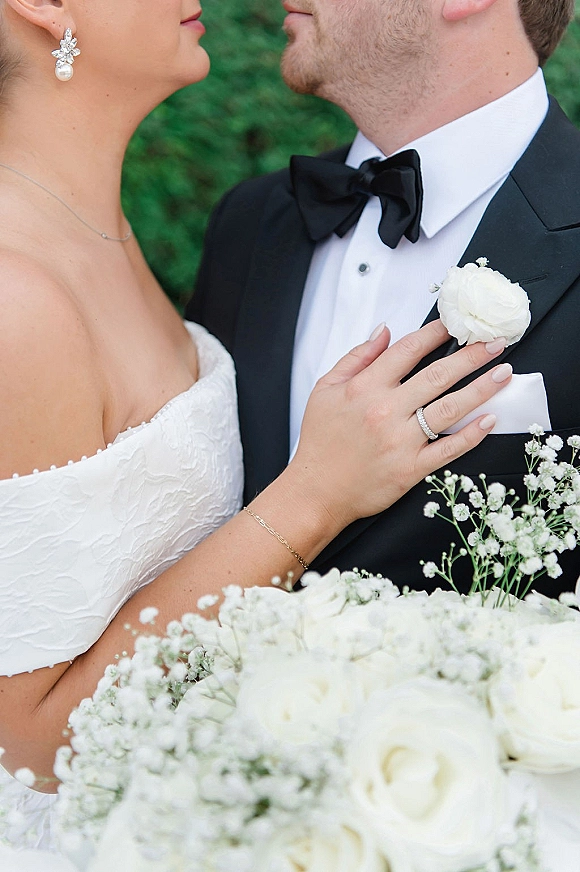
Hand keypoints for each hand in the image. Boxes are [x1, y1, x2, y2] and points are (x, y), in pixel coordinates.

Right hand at [290, 320, 510, 529]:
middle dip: (471, 355)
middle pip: (438, 375)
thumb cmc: (320, 442)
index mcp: (365, 388)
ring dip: (481, 388)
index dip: (435, 333)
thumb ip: (356, 358)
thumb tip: (384, 331)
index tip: (455, 324)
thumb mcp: (325, 390)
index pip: (407, 351)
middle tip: (494, 341)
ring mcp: (401, 441)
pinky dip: (472, 435)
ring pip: (450, 408)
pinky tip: (489, 420)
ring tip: (504, 373)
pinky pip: (449, 449)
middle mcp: (386, 411)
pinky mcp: (411, 469)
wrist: (317, 491)